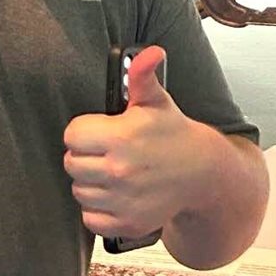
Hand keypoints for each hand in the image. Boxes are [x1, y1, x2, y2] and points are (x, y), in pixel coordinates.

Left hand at [64, 46, 201, 238]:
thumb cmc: (174, 133)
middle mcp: (119, 170)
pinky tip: (113, 194)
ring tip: (109, 171)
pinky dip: (97, 209)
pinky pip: (89, 218)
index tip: (97, 131)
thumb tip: (150, 51)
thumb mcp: (156, 101)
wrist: (204, 174)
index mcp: (121, 137)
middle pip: (71, 163)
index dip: (82, 131)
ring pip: (78, 190)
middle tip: (103, 151)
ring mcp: (123, 200)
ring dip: (89, 182)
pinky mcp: (128, 224)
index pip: (71, 135)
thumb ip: (142, 75)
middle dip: (84, 155)